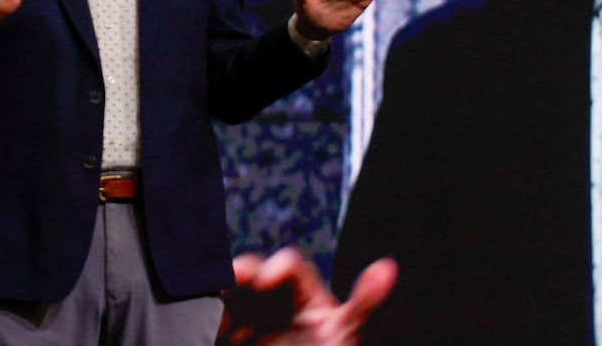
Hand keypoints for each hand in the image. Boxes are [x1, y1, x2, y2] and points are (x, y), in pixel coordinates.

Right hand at [219, 247, 396, 345]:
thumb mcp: (344, 333)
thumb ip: (363, 301)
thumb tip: (388, 267)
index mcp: (304, 292)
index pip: (290, 268)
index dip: (278, 268)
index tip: (268, 280)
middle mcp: (275, 299)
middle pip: (254, 273)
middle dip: (240, 274)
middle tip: (226, 282)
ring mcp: (251, 318)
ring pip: (231, 294)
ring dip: (222, 295)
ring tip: (215, 307)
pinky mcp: (232, 335)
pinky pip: (216, 318)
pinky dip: (212, 318)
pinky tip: (214, 326)